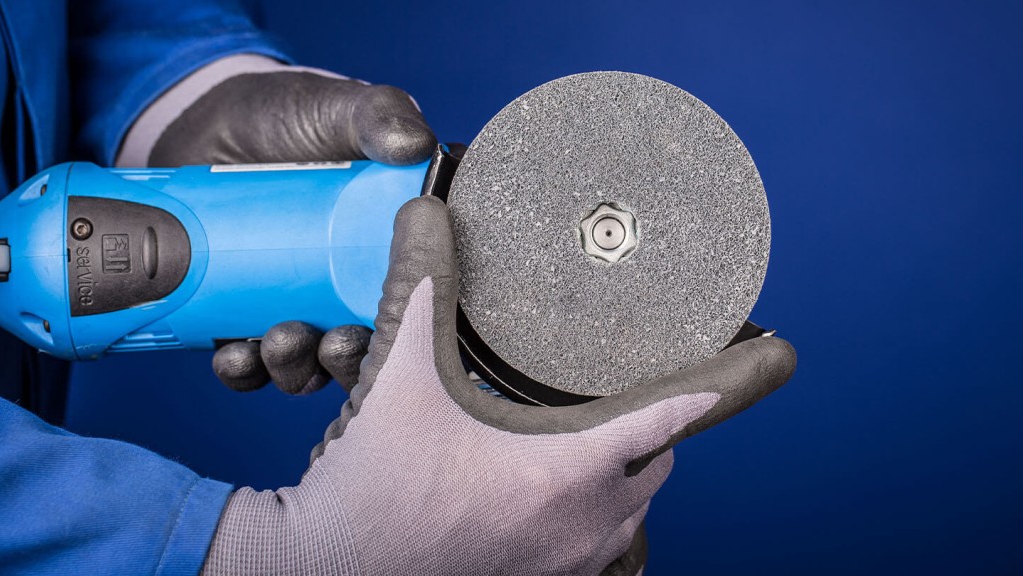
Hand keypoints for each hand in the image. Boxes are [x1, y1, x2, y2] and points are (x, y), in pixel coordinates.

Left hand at [145, 60, 436, 393]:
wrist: (207, 122)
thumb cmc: (287, 116)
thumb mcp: (338, 110)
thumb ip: (380, 115)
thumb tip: (414, 144)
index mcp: (387, 250)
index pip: (415, 297)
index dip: (413, 322)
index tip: (399, 322)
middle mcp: (348, 290)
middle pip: (364, 346)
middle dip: (351, 360)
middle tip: (335, 344)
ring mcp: (297, 307)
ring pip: (307, 363)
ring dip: (296, 368)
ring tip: (278, 343)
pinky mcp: (243, 317)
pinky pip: (248, 362)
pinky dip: (242, 370)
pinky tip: (234, 355)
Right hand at [199, 196, 796, 574]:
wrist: (326, 569)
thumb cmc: (372, 488)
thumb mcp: (400, 380)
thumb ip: (421, 289)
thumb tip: (426, 214)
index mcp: (566, 469)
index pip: (670, 416)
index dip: (721, 381)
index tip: (766, 358)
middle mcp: (583, 523)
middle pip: (659, 462)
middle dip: (657, 426)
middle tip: (638, 391)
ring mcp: (567, 564)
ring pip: (638, 512)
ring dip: (633, 474)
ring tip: (610, 441)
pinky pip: (607, 554)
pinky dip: (607, 523)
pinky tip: (576, 503)